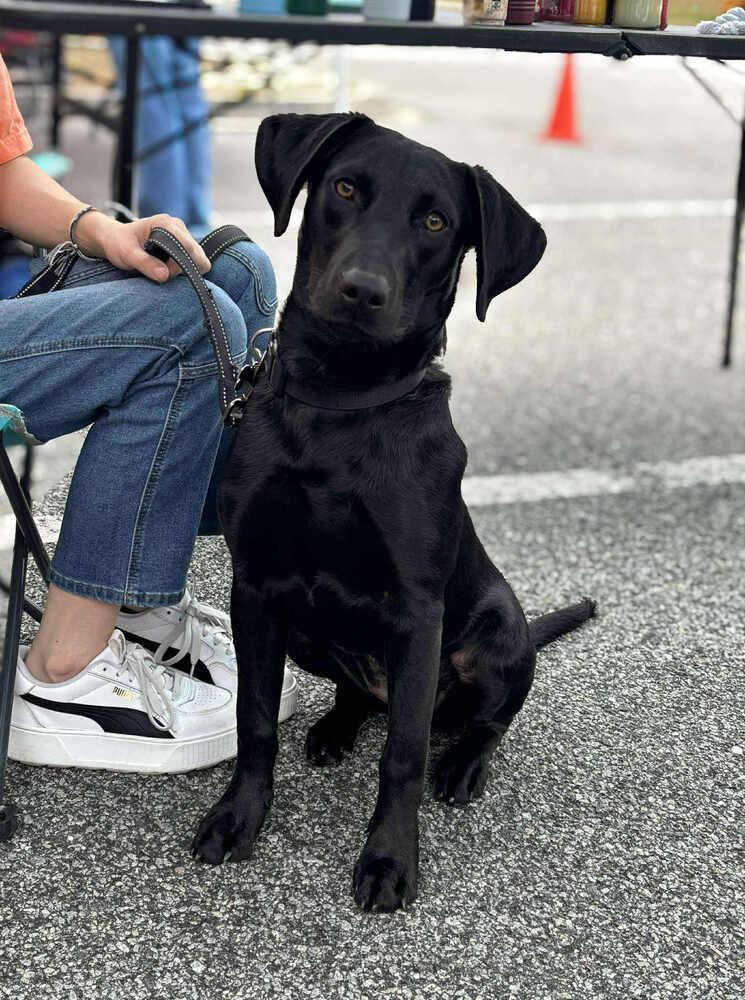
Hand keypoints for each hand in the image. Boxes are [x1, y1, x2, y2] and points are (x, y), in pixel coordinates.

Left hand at [75, 212, 210, 282]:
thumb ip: (145, 264)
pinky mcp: (182, 242)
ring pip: (197, 258)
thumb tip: (165, 275)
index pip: (190, 248)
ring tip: (162, 268)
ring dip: (183, 269)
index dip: (182, 266)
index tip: (165, 274)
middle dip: (184, 268)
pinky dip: (183, 267)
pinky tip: (166, 266)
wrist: (114, 238)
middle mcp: (177, 225)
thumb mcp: (127, 254)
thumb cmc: (119, 244)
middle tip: (163, 272)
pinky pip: (193, 259)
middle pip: (197, 255)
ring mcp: (181, 233)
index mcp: (166, 224)